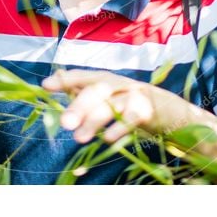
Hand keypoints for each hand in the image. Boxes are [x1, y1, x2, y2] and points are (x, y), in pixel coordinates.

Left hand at [41, 69, 157, 143]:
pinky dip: (119, 128)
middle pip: (98, 89)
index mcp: (106, 79)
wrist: (169, 111)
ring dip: (95, 121)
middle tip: (65, 123)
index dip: (66, 80)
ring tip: (79, 138)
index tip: (46, 85)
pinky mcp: (148, 110)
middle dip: (79, 105)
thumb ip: (84, 94)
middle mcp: (119, 83)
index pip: (84, 76)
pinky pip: (132, 118)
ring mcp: (134, 95)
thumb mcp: (107, 98)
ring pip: (112, 104)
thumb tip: (55, 82)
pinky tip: (107, 139)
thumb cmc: (129, 105)